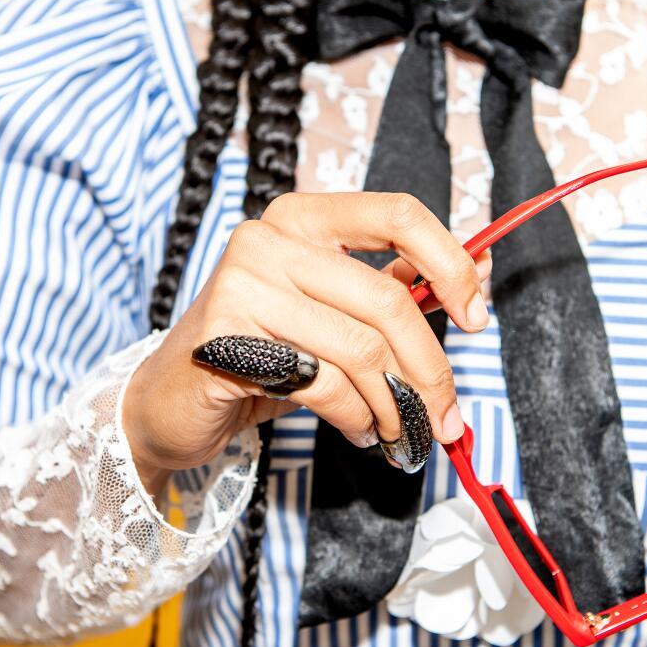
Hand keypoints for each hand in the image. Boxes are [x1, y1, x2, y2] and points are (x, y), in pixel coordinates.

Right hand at [122, 192, 490, 493]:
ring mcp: (243, 281)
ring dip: (395, 404)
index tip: (476, 315)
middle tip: (446, 417)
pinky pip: (323, 382)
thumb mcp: (333, 318)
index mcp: (304, 218)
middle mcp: (270, 237)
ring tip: (398, 431)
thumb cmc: (261, 357)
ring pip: (361, 348)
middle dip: (430, 370)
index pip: (397, 215)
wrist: (170, 403)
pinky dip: (355, 417)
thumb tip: (476, 276)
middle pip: (387, 300)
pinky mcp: (226, 334)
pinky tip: (359, 430)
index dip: (449, 264)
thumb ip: (394, 291)